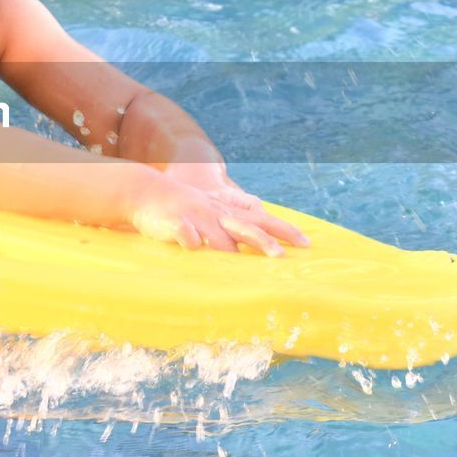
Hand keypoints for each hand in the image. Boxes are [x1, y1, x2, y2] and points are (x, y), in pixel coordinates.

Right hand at [129, 169, 309, 255]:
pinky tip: (193, 247)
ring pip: (217, 234)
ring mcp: (196, 218)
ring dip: (229, 249)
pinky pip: (183, 232)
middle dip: (263, 243)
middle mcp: (217, 214)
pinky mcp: (174, 223)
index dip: (285, 231)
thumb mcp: (213, 214)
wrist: (149, 192)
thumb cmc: (185, 209)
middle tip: (281, 258)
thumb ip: (234, 230)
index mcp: (228, 214)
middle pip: (245, 228)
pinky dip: (189, 239)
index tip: (308, 244)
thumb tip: (261, 247)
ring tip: (241, 265)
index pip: (263, 221)